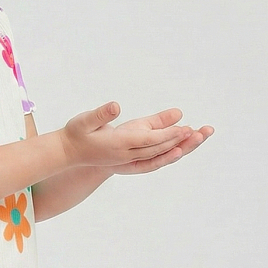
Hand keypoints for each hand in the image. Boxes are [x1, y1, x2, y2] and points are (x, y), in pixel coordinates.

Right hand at [61, 102, 209, 170]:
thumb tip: (116, 106)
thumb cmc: (75, 133)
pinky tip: (178, 148)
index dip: (167, 134)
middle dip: (179, 141)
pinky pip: (152, 158)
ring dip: (177, 147)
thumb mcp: (85, 120)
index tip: (185, 128)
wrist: (67, 153)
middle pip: (157, 149)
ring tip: (195, 138)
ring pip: (157, 155)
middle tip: (199, 133)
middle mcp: (125, 155)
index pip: (148, 140)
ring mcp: (127, 160)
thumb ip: (101, 114)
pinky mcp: (128, 161)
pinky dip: (167, 153)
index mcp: (118, 144)